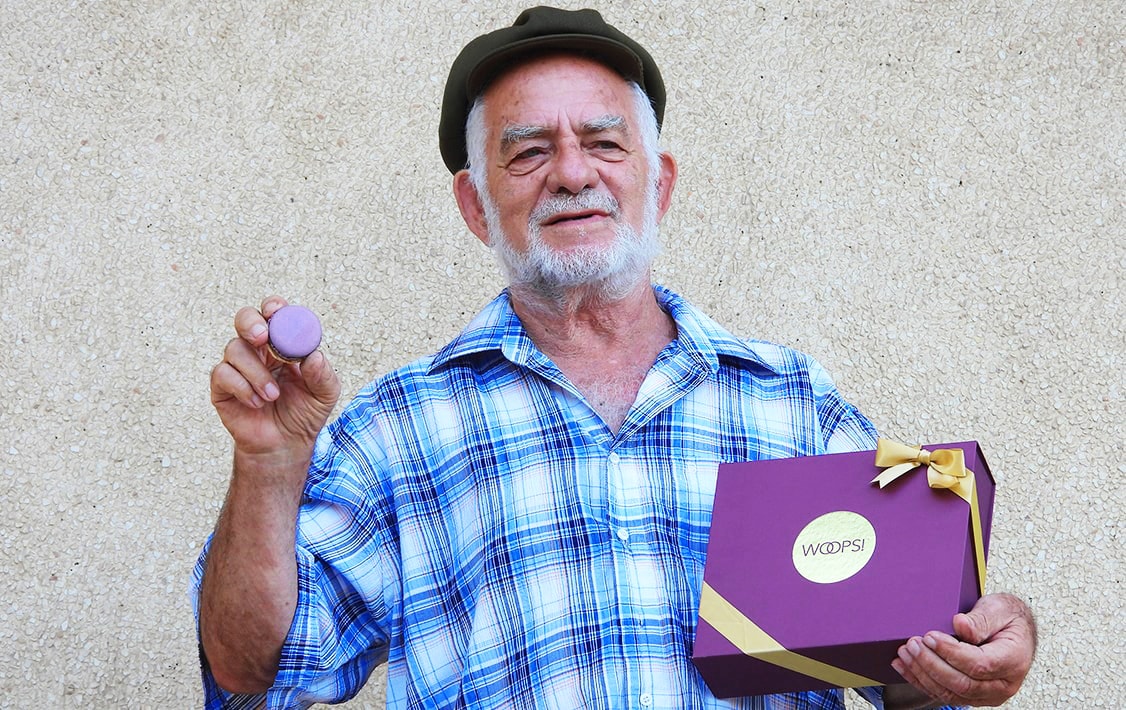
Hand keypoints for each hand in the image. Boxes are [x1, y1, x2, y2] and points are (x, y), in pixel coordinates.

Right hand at [209, 296, 339, 457]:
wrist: (286, 445)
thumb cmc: (305, 414)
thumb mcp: (325, 394)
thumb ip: (323, 375)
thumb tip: (314, 356)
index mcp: (283, 344)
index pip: (274, 315)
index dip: (273, 307)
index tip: (276, 311)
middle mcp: (258, 350)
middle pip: (245, 318)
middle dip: (250, 323)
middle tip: (261, 338)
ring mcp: (238, 366)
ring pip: (234, 348)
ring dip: (256, 372)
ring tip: (273, 395)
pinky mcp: (222, 386)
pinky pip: (223, 374)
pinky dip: (242, 388)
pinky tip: (257, 403)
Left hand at [890, 593, 1035, 706]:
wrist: (1015, 630)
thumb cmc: (1008, 618)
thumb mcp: (999, 609)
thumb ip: (981, 619)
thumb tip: (960, 625)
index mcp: (1013, 661)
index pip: (980, 664)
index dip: (951, 652)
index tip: (929, 637)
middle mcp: (1003, 684)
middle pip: (963, 683)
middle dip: (931, 664)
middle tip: (912, 644)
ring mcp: (988, 694)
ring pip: (951, 693)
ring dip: (923, 674)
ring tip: (905, 654)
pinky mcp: (973, 696)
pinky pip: (945, 694)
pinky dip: (921, 681)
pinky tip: (905, 667)